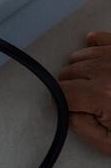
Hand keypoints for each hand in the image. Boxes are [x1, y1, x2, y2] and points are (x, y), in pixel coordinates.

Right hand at [59, 32, 110, 154]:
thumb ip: (81, 127)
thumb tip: (65, 110)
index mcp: (101, 95)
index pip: (60, 92)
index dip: (62, 103)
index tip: (70, 110)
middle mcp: (106, 70)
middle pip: (67, 74)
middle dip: (71, 88)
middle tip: (88, 103)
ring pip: (78, 58)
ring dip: (80, 72)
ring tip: (96, 86)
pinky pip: (97, 39)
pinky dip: (91, 48)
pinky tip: (97, 61)